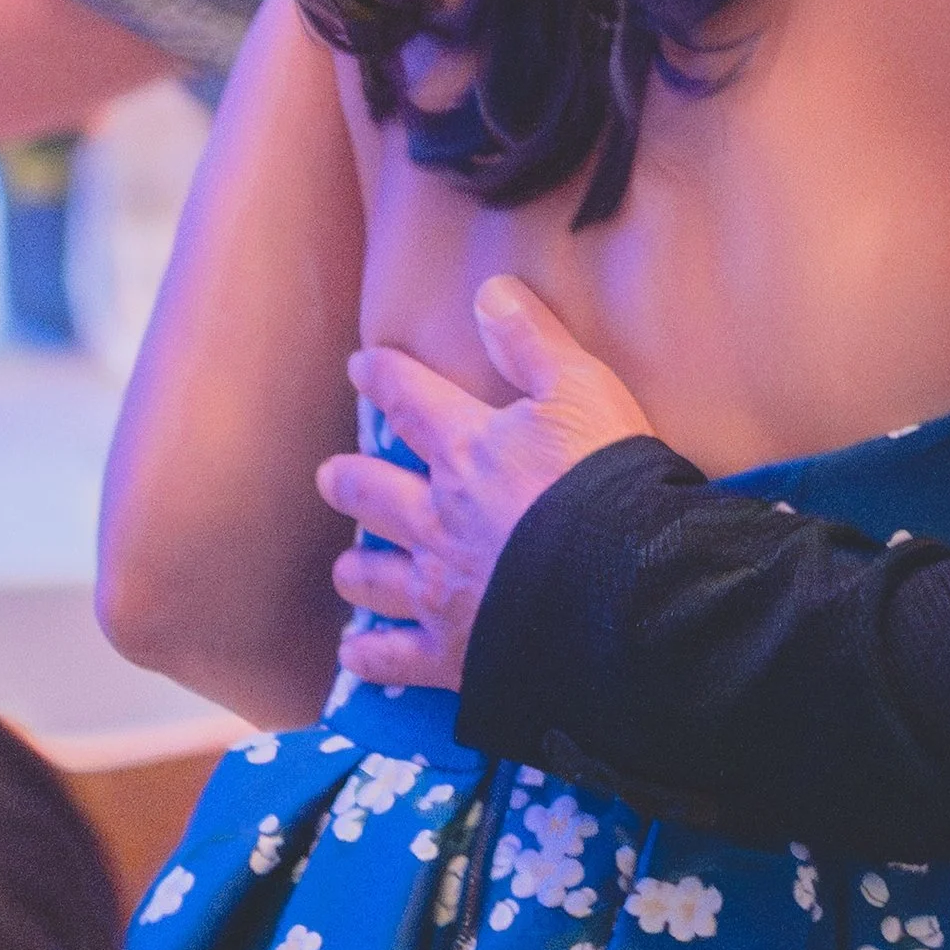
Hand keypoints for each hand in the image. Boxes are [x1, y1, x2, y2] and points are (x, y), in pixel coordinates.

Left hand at [317, 276, 651, 690]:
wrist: (618, 585)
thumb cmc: (607, 480)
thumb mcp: (583, 391)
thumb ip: (533, 342)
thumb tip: (489, 291)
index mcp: (469, 450)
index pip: (412, 401)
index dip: (385, 379)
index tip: (361, 367)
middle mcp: (438, 516)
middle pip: (374, 492)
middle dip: (349, 479)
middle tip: (331, 475)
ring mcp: (439, 587)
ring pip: (375, 575)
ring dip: (358, 568)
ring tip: (346, 567)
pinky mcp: (451, 649)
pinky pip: (396, 658)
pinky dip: (371, 656)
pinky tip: (355, 655)